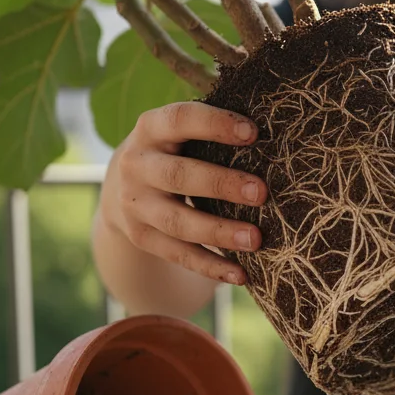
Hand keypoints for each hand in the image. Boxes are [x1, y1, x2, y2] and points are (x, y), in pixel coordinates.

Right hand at [100, 101, 266, 284]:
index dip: (214, 124)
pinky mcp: (142, 237)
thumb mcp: (178, 131)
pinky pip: (178, 254)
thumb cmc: (172, 150)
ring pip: (177, 222)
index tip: (253, 133)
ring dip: (219, 232)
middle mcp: (136, 165)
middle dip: (220, 184)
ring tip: (255, 239)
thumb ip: (211, 126)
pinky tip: (240, 274)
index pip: (179, 120)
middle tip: (261, 193)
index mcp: (150, 128)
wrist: (119, 188)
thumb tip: (275, 128)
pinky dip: (210, 266)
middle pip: (178, 176)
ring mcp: (136, 205)